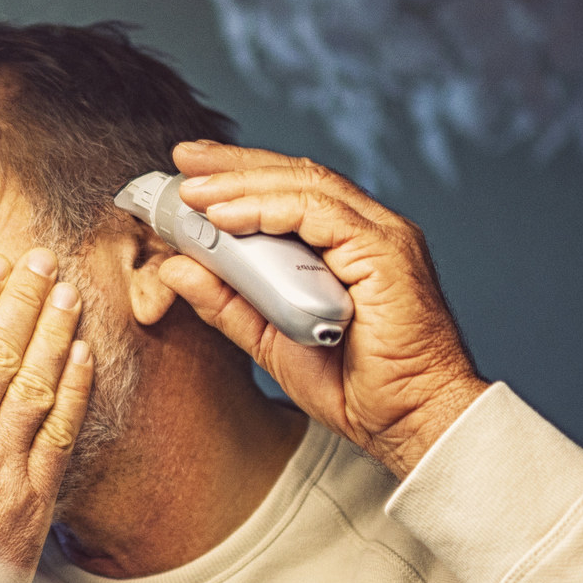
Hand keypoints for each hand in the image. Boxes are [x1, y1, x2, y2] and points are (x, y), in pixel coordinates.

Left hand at [166, 142, 486, 477]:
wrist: (407, 422)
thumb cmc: (352, 386)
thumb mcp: (269, 340)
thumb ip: (226, 302)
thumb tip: (175, 267)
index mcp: (346, 244)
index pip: (290, 192)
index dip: (239, 176)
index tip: (188, 174)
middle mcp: (368, 230)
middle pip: (296, 176)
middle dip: (234, 165)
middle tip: (183, 160)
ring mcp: (381, 236)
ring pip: (306, 187)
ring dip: (242, 184)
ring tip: (192, 190)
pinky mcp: (386, 252)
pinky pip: (320, 215)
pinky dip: (269, 210)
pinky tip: (226, 216)